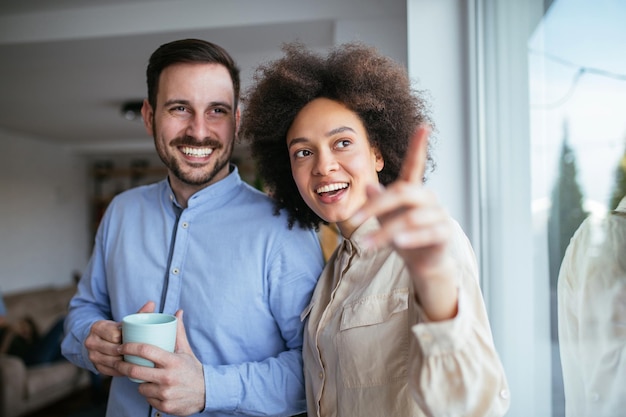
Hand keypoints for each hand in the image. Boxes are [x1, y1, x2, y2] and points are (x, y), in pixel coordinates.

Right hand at [84, 301, 154, 376]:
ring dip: (125, 363)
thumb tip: (152, 303)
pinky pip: (110, 371)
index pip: (115, 335)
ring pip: (112, 361)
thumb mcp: (124, 322)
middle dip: (128, 351)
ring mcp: (91, 355)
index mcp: (97, 327)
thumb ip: (138, 313)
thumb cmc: (116, 330)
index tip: (137, 339)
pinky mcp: (95, 366)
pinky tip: (131, 368)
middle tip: (142, 353)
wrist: (99, 339)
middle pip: (114, 349)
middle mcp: (91, 341)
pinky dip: (122, 370)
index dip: (127, 338)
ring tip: (138, 361)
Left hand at [116, 310, 204, 415]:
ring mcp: (165, 393)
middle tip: (118, 361)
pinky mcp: (164, 406)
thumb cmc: (192, 369)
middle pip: (135, 371)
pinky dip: (149, 393)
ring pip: (140, 386)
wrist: (207, 393)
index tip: (121, 345)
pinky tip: (154, 389)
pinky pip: (147, 398)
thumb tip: (178, 312)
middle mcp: (168, 377)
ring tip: (144, 378)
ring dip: (139, 382)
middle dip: (122, 365)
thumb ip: (178, 332)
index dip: (129, 347)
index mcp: (172, 361)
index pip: (145, 350)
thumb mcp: (186, 350)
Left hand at [354, 126, 457, 319]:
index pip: (415, 165)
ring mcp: (439, 215)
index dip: (418, 146)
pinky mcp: (444, 234)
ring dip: (386, 232)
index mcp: (413, 191)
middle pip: (403, 192)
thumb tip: (367, 183)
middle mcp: (428, 199)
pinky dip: (412, 238)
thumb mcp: (385, 219)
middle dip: (377, 205)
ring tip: (366, 244)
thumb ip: (378, 201)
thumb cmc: (403, 236)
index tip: (423, 126)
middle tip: (354, 218)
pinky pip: (428, 233)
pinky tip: (398, 243)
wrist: (423, 264)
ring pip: (410, 218)